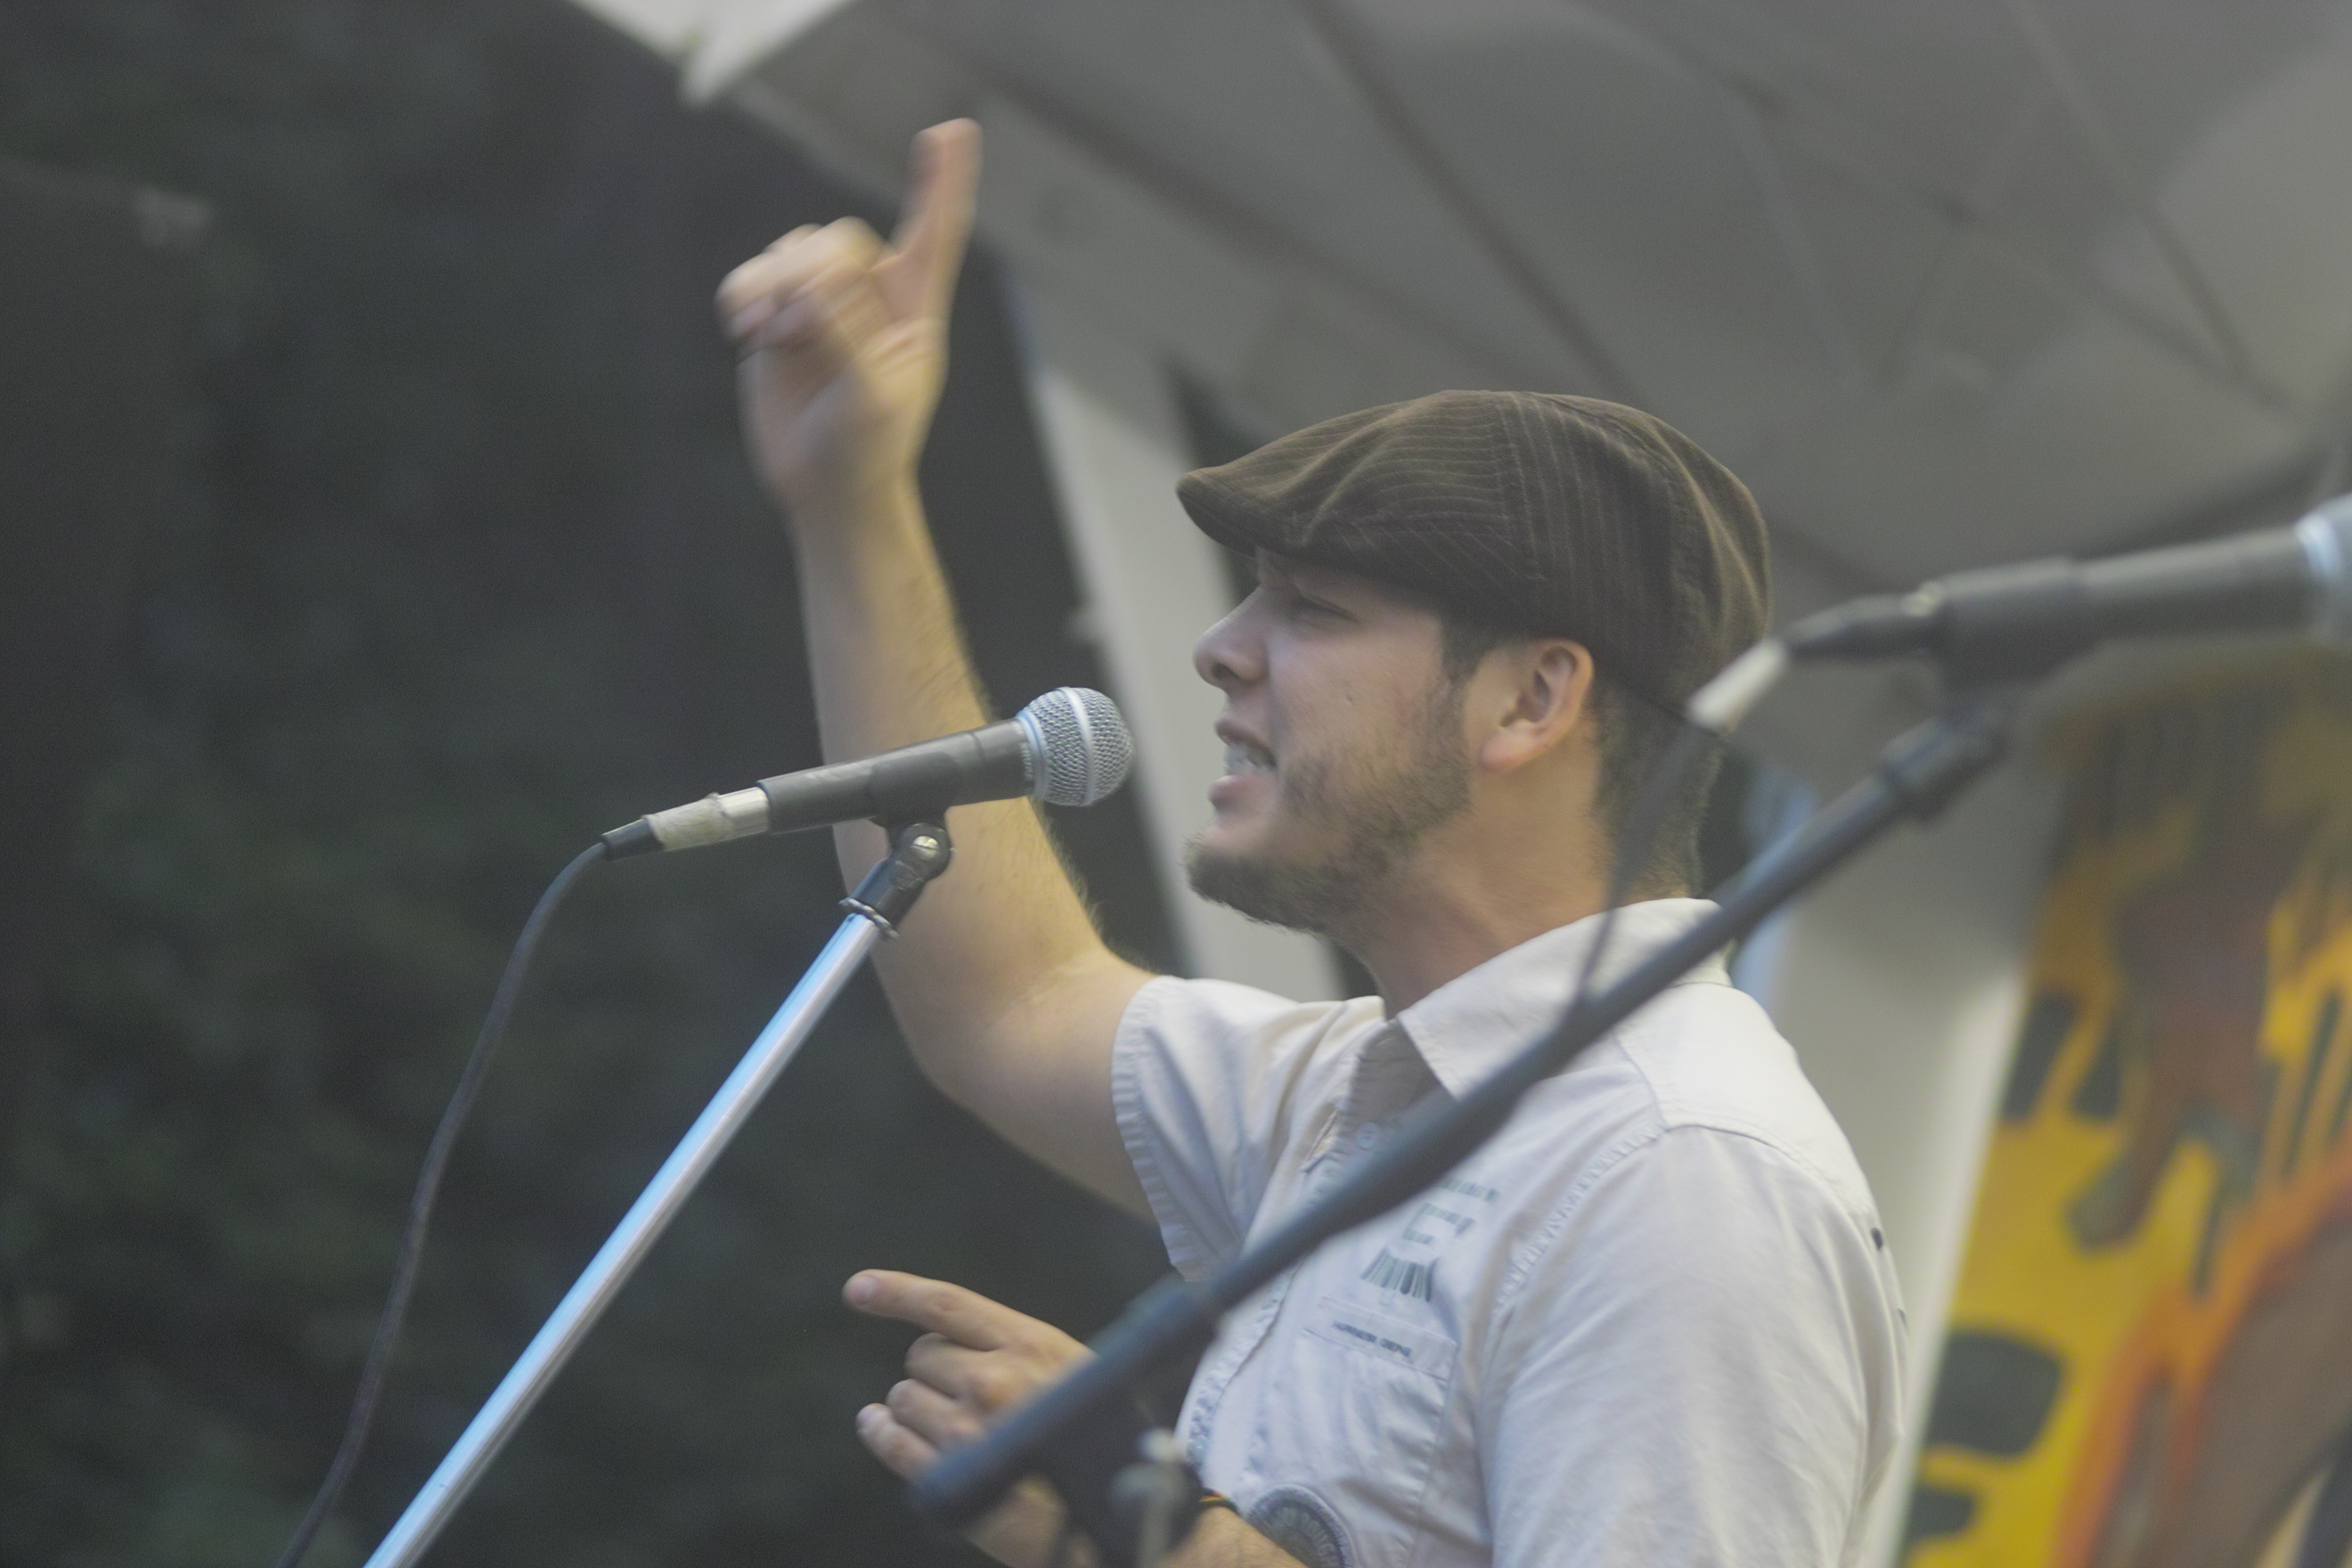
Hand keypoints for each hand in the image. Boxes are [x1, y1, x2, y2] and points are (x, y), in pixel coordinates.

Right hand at [717, 119, 978, 513]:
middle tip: (798, 331)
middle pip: (839, 241)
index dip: (943, 183)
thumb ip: (853, 333)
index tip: (954, 131)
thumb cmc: (867, 450)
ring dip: (773, 288)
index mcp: (914, 312)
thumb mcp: (873, 398)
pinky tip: (743, 331)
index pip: (934, 234)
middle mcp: (871, 298)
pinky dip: (743, 295)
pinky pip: (752, 278)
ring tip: (768, 336)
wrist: (824, 490)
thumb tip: (822, 281)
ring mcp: (821, 305)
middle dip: (811, 277)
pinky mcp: (777, 320)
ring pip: (792, 252)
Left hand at [846, 1268, 1094, 1567]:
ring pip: (903, 1398)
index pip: (947, 1304)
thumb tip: (947, 1339)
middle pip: (921, 1356)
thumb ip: (1015, 1349)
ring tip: (957, 1429)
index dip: (897, 1292)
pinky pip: (892, 1442)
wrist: (1117, 1514)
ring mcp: (967, 1431)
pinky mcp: (949, 1478)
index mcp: (1029, 1344)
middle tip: (969, 1398)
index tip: (858, 1289)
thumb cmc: (1098, 1440)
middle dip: (936, 1372)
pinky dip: (881, 1432)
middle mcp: (994, 1381)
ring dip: (917, 1407)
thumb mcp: (1072, 1373)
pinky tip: (879, 1425)